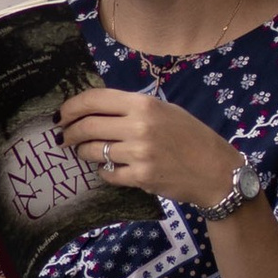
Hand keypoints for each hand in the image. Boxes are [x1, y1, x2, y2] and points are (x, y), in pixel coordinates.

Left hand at [58, 88, 244, 210]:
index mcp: (144, 104)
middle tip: (64, 136)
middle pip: (88, 126)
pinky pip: (108, 173)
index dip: (72, 106)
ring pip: (93, 151)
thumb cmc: (191, 136)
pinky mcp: (141, 178)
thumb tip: (96, 109)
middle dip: (69, 132)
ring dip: (83, 151)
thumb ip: (133, 108)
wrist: (215, 170)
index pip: (95, 99)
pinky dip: (103, 171)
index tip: (62, 114)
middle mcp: (139, 126)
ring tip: (83, 151)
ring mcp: (139, 154)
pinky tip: (107, 168)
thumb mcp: (165, 110)